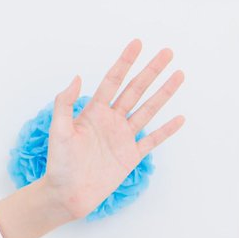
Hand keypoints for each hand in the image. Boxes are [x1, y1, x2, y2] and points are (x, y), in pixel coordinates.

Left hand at [42, 39, 186, 220]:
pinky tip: (180, 118)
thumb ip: (65, 104)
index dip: (125, 62)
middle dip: (151, 71)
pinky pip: (152, 140)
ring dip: (164, 93)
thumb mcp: (58, 130)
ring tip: (179, 75)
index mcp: (93, 112)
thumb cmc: (59, 163)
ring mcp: (123, 137)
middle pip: (135, 90)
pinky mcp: (131, 156)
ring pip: (148, 110)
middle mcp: (111, 120)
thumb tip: (77, 77)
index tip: (137, 43)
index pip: (113, 81)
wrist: (67, 193)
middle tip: (167, 52)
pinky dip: (166, 130)